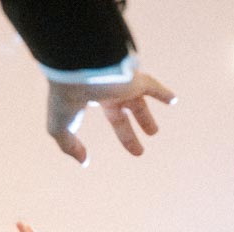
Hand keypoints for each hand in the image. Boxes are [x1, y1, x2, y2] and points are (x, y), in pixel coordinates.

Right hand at [46, 70, 176, 164]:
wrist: (76, 67)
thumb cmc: (65, 97)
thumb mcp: (60, 129)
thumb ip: (70, 147)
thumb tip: (84, 161)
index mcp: (93, 97)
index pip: (106, 117)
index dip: (108, 134)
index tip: (108, 145)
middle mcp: (110, 90)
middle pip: (124, 115)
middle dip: (131, 130)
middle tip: (140, 150)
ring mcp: (123, 84)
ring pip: (139, 103)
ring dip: (146, 118)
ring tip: (154, 133)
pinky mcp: (134, 80)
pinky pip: (152, 85)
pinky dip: (162, 93)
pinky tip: (173, 101)